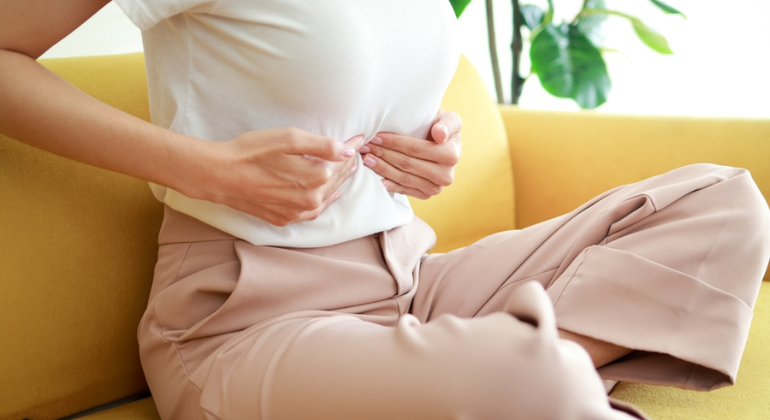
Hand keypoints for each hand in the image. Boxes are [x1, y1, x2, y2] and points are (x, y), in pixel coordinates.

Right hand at [175, 128, 364, 225]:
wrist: (220, 175)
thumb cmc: (252, 152)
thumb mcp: (289, 139)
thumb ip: (322, 146)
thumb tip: (348, 151)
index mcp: (317, 178)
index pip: (343, 162)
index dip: (352, 148)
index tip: (360, 138)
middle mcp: (311, 199)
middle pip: (337, 180)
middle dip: (347, 165)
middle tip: (354, 153)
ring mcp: (297, 212)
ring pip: (326, 197)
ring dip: (337, 184)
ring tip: (344, 171)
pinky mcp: (284, 219)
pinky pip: (311, 212)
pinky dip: (322, 202)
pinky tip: (326, 195)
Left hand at [360, 110, 461, 198]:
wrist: (444, 145)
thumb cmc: (441, 127)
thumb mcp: (450, 119)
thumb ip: (447, 124)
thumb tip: (440, 135)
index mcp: (451, 155)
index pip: (415, 149)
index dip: (394, 143)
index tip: (376, 136)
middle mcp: (445, 175)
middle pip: (407, 164)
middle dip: (383, 154)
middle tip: (365, 147)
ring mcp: (436, 188)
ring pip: (403, 178)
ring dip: (382, 169)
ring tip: (366, 159)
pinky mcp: (427, 195)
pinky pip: (405, 190)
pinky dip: (390, 184)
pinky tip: (377, 179)